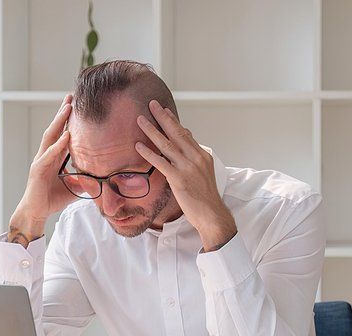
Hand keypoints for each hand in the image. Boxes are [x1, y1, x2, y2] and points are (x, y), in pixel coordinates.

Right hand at [8, 94, 77, 244]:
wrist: (37, 212)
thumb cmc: (52, 199)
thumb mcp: (75, 187)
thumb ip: (86, 179)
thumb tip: (104, 178)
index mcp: (53, 157)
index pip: (61, 133)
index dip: (68, 120)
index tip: (76, 105)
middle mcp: (46, 155)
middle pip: (55, 129)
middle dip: (62, 113)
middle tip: (71, 96)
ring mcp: (41, 160)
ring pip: (50, 136)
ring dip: (59, 121)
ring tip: (67, 107)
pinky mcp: (38, 169)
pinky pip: (50, 154)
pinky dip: (58, 145)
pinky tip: (66, 135)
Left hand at [134, 100, 236, 251]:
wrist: (212, 214)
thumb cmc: (206, 196)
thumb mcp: (204, 173)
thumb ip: (194, 158)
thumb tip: (186, 145)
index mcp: (202, 155)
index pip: (185, 133)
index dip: (173, 121)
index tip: (164, 110)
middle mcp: (196, 158)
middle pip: (176, 133)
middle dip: (162, 117)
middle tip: (151, 104)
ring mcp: (188, 168)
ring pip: (167, 144)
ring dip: (152, 130)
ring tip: (140, 120)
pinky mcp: (179, 179)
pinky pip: (161, 162)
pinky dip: (149, 153)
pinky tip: (138, 146)